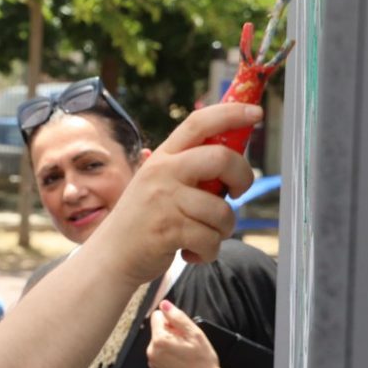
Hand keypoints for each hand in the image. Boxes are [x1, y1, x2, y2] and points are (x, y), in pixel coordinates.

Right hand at [89, 103, 257, 282]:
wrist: (111, 255)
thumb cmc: (144, 220)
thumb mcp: (160, 184)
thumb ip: (189, 169)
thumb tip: (233, 156)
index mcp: (163, 157)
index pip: (199, 123)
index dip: (231, 113)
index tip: (256, 112)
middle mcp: (162, 172)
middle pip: (221, 158)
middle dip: (243, 177)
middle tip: (237, 192)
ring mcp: (164, 200)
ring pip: (222, 211)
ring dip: (222, 230)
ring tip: (203, 235)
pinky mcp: (168, 230)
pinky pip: (211, 240)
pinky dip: (208, 252)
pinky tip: (192, 252)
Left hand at [146, 300, 223, 367]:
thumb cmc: (203, 360)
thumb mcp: (194, 334)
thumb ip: (177, 316)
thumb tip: (164, 304)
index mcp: (159, 340)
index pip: (156, 316)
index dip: (171, 320)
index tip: (181, 329)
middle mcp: (151, 351)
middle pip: (157, 330)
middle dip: (170, 332)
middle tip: (186, 343)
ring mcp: (152, 363)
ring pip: (158, 343)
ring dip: (168, 344)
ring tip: (184, 353)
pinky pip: (158, 356)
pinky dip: (167, 356)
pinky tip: (180, 361)